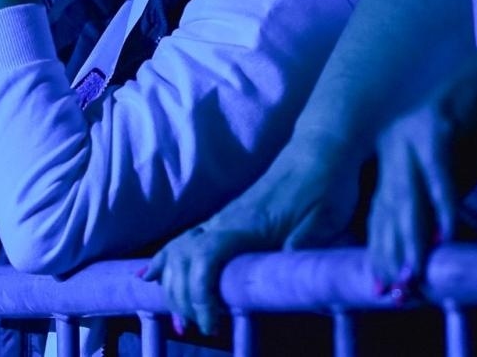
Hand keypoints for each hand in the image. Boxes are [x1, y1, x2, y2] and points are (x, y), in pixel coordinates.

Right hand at [144, 139, 360, 335]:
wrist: (321, 150)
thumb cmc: (326, 186)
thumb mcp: (325, 219)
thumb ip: (303, 245)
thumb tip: (287, 276)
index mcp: (248, 225)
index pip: (206, 260)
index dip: (200, 294)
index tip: (211, 323)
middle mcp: (227, 220)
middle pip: (184, 259)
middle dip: (184, 297)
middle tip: (202, 327)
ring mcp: (224, 217)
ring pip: (180, 250)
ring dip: (173, 285)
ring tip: (181, 319)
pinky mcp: (228, 218)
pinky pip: (186, 240)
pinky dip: (166, 261)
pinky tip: (151, 276)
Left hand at [367, 99, 455, 290]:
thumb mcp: (453, 172)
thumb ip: (437, 204)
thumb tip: (431, 247)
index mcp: (391, 153)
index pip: (380, 209)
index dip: (379, 248)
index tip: (377, 285)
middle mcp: (392, 142)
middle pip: (387, 206)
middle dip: (390, 251)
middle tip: (392, 289)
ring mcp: (409, 131)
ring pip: (406, 194)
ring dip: (411, 236)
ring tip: (412, 270)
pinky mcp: (434, 125)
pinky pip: (437, 174)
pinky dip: (442, 206)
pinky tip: (445, 234)